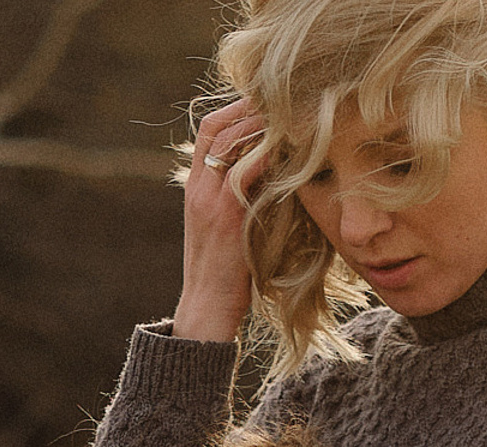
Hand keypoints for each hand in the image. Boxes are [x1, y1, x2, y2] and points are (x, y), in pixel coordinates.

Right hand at [173, 99, 269, 341]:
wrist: (206, 310)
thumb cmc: (223, 279)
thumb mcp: (226, 233)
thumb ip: (240, 203)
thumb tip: (272, 183)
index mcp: (195, 189)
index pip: (208, 131)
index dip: (235, 110)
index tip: (264, 102)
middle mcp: (198, 187)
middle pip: (217, 125)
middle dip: (248, 106)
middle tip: (283, 96)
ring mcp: (209, 199)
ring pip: (229, 140)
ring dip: (259, 122)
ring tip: (290, 112)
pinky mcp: (226, 215)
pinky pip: (244, 170)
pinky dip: (265, 152)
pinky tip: (290, 145)